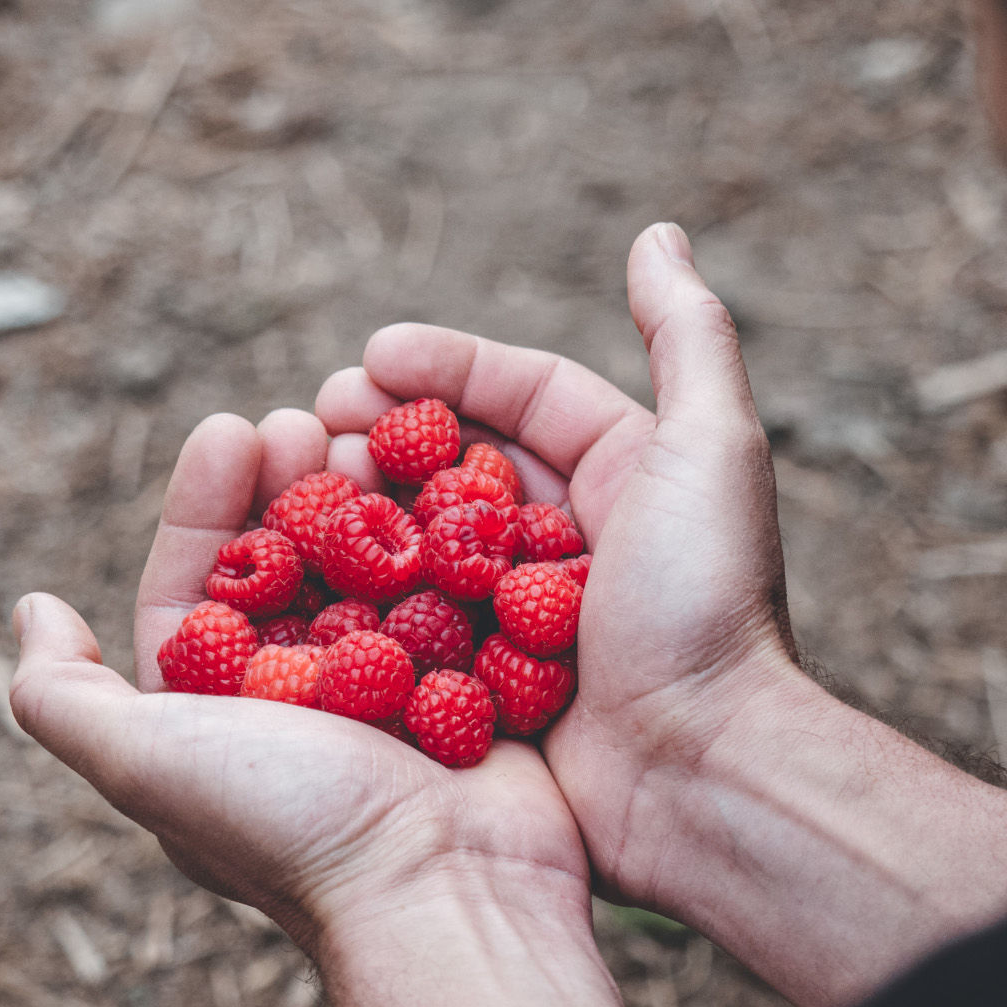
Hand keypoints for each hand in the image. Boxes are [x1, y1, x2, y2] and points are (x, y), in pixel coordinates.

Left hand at [9, 411, 591, 952]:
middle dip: (295, 483)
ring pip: (377, 563)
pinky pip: (456, 589)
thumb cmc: (294, 826)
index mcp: (227, 709)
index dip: (209, 502)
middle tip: (312, 419)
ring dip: (373, 496)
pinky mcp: (472, 679)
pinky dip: (451, 536)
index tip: (233, 427)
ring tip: (379, 434)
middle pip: (296, 560)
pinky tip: (455, 483)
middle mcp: (308, 694)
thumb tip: (33, 610)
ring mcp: (398, 685)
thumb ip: (66, 696)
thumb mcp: (149, 762)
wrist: (447, 889)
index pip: (203, 582)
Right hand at [315, 223, 805, 906]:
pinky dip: (357, 586)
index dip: (448, 364)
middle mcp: (572, 536)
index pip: (526, 393)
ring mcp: (524, 611)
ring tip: (295, 476)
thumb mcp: (712, 450)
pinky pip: (408, 615)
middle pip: (462, 459)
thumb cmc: (706, 605)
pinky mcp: (486, 681)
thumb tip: (659, 231)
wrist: (701, 775)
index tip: (370, 354)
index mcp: (627, 472)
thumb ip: (689, 336)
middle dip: (388, 427)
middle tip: (315, 417)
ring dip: (360, 502)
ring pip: (424, 533)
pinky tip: (300, 569)